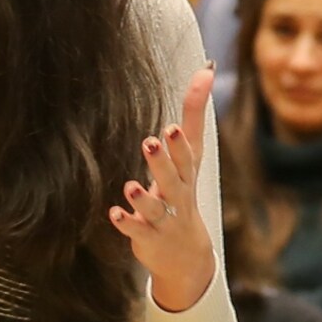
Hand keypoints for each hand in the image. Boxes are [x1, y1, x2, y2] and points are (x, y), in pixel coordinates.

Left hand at [109, 67, 215, 311]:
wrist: (187, 254)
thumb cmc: (184, 191)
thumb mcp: (191, 154)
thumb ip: (194, 113)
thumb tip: (207, 67)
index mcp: (187, 174)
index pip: (187, 158)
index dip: (179, 145)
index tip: (169, 128)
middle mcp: (179, 197)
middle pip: (173, 180)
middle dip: (163, 162)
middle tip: (150, 141)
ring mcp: (165, 220)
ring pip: (156, 209)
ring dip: (143, 198)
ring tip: (130, 185)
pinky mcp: (149, 238)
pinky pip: (138, 231)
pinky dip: (127, 223)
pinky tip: (114, 213)